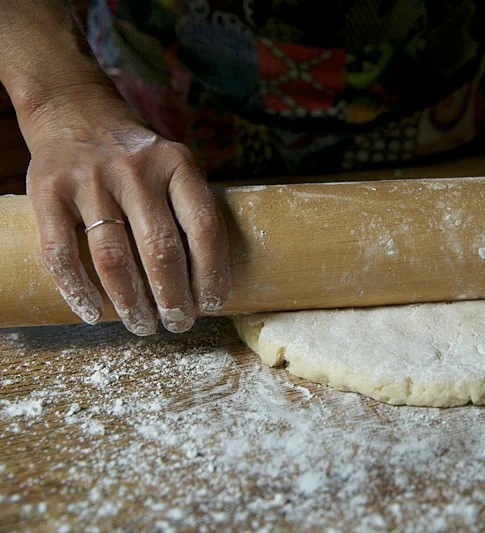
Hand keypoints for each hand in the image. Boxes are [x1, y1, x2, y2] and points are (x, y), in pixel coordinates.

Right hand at [23, 84, 230, 334]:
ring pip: (112, 258)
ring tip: (143, 325)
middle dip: (174, 298)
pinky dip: (77, 290)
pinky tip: (92, 313)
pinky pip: (61, 253)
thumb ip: (189, 209)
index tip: (212, 305)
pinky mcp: (48, 191)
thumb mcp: (174, 166)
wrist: (75, 111)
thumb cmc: (138, 156)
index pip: (204, 228)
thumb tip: (209, 282)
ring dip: (130, 303)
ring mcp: (89, 179)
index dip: (212, 274)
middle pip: (161, 250)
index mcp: (177, 164)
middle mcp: (135, 170)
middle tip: (179, 324)